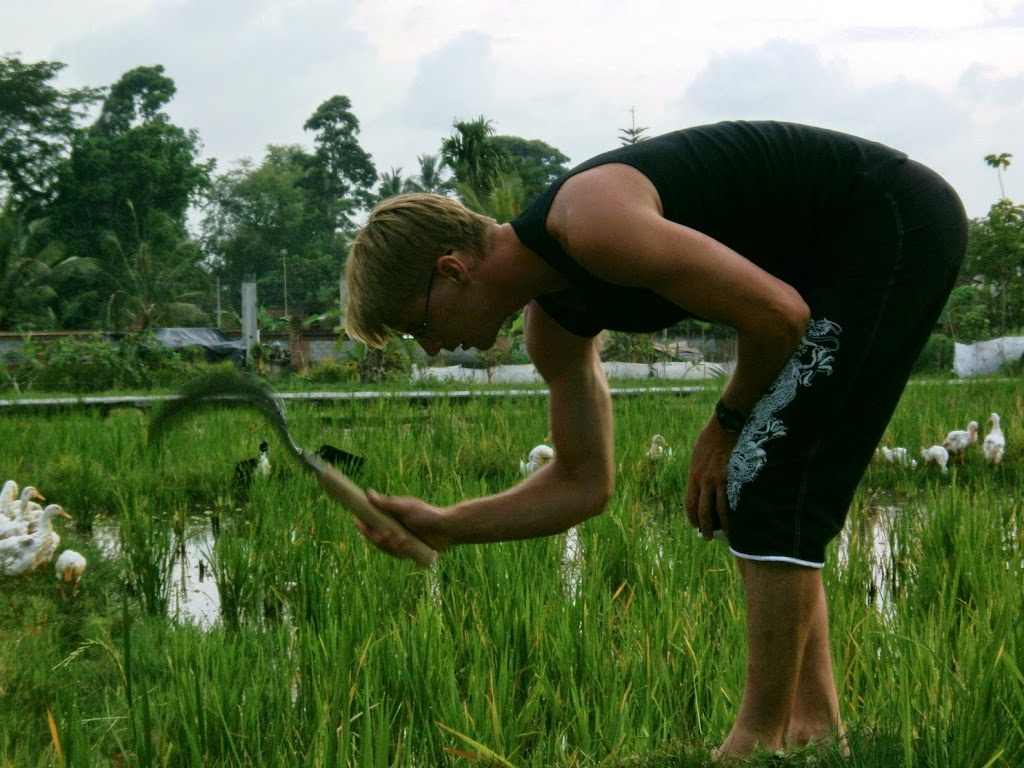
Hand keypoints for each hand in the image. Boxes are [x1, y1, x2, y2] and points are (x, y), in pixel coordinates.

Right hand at [355, 489, 450, 559]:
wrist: (446, 527)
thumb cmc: (426, 514)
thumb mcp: (405, 507)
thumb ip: (386, 503)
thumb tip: (368, 493)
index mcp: (389, 518)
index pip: (370, 522)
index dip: (362, 523)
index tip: (356, 520)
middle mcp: (392, 530)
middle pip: (374, 537)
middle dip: (375, 537)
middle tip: (382, 534)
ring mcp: (399, 542)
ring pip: (384, 547)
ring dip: (391, 543)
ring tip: (400, 537)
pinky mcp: (406, 552)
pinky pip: (396, 554)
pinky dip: (400, 549)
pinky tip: (405, 542)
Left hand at [685, 418, 738, 539]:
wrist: (725, 426)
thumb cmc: (711, 437)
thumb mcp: (698, 455)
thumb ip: (699, 471)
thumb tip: (701, 483)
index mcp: (693, 475)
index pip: (690, 503)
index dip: (691, 517)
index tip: (694, 525)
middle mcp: (703, 481)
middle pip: (702, 511)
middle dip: (703, 527)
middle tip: (706, 536)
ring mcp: (718, 481)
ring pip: (717, 510)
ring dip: (719, 526)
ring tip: (722, 535)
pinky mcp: (732, 478)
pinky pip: (731, 501)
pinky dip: (733, 514)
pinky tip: (736, 522)